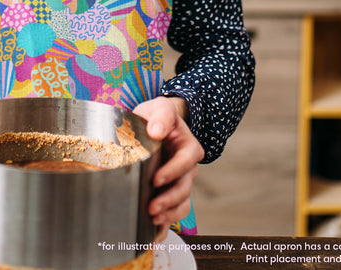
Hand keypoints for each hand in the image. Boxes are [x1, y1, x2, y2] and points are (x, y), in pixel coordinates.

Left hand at [132, 96, 203, 240]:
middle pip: (184, 187)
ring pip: (182, 202)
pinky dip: (167, 223)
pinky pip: (175, 210)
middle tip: (151, 208)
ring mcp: (181, 181)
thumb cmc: (158, 116)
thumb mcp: (160, 108)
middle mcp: (188, 167)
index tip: (155, 179)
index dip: (172, 172)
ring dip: (169, 214)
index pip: (185, 161)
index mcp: (189, 146)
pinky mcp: (172, 191)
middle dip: (169, 200)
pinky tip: (155, 233)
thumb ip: (161, 116)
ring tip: (152, 220)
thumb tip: (157, 131)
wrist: (156, 124)